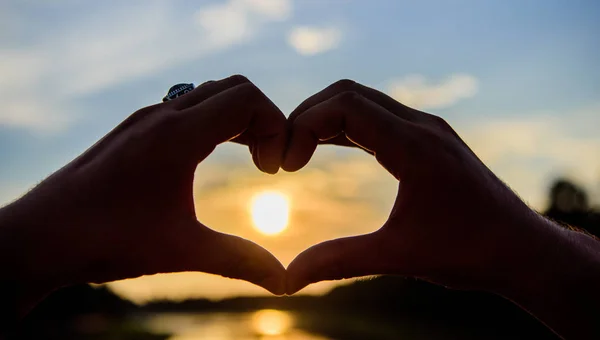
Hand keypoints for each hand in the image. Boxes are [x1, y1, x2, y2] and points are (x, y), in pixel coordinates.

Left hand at [1, 75, 286, 314]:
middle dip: (262, 119)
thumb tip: (283, 281)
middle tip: (266, 163)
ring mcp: (145, 118)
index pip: (246, 98)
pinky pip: (186, 106)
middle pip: (233, 88)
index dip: (275, 127)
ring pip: (209, 94)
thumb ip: (239, 260)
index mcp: (177, 135)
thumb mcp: (181, 250)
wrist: (40, 236)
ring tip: (248, 159)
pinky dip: (213, 122)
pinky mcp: (134, 129)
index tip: (272, 169)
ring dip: (237, 119)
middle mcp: (162, 115)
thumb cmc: (107, 239)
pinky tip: (212, 156)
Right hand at [283, 79, 550, 293]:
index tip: (287, 166)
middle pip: (348, 93)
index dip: (303, 126)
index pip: (345, 106)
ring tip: (297, 151)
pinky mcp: (428, 138)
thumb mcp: (398, 257)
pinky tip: (327, 147)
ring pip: (363, 100)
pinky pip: (378, 116)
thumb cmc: (468, 252)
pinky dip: (346, 125)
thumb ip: (339, 261)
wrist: (521, 249)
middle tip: (284, 154)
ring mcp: (427, 128)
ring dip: (326, 119)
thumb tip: (287, 279)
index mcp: (415, 146)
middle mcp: (422, 126)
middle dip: (307, 116)